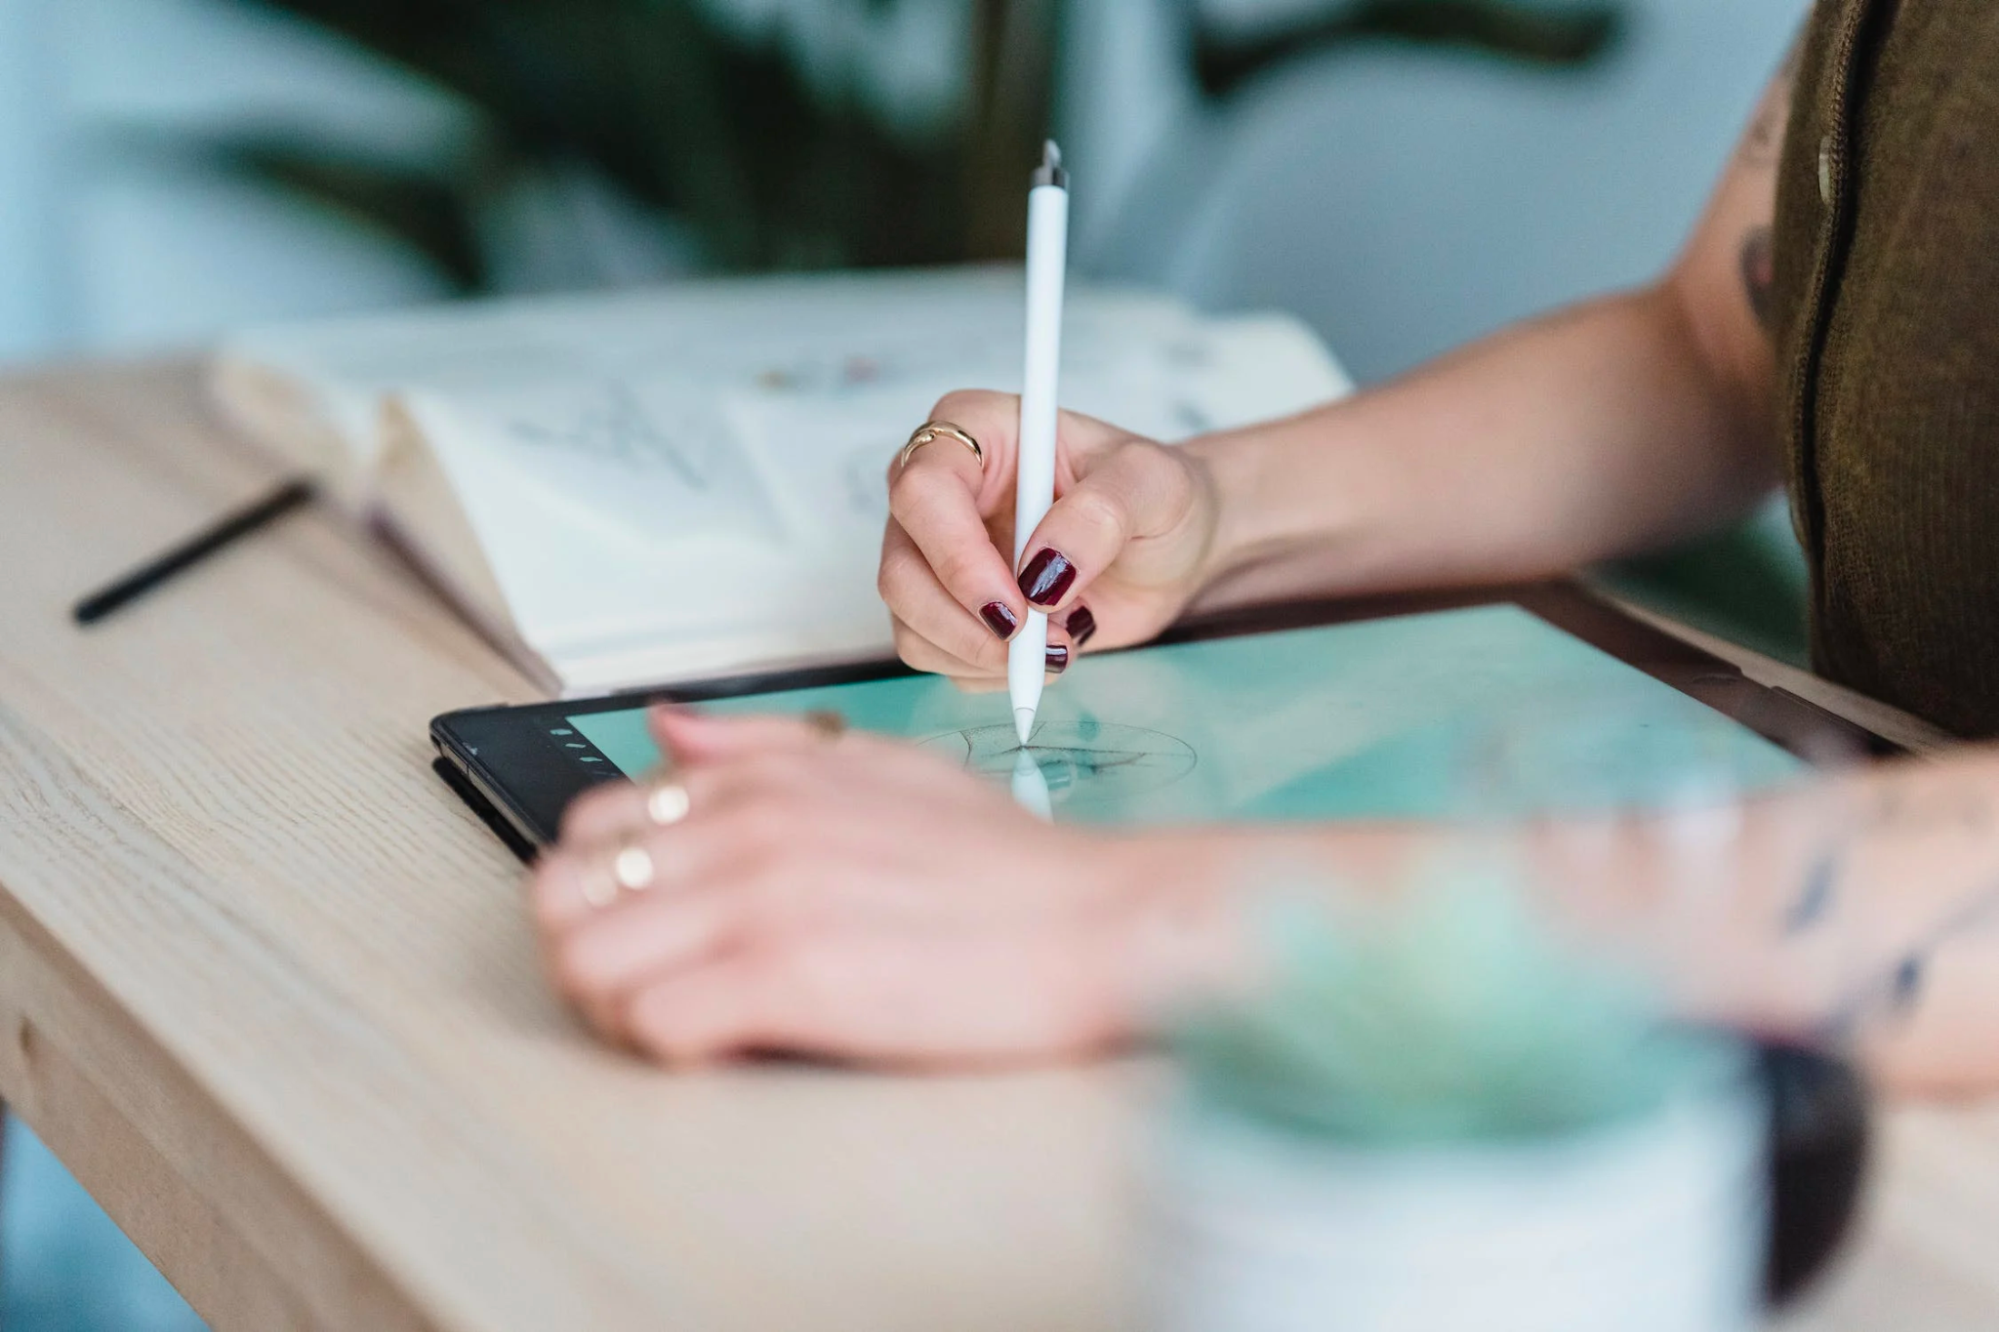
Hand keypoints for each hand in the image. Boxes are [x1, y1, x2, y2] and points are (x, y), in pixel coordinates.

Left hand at [529, 708, 1224, 1066]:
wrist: (1104, 922)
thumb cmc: (1007, 866)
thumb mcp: (884, 769)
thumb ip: (765, 748)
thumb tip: (667, 729)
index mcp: (761, 779)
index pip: (591, 825)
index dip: (603, 891)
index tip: (652, 931)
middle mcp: (748, 826)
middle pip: (563, 895)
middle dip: (588, 950)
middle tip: (650, 986)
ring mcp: (765, 899)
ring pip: (585, 962)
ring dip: (616, 1008)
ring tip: (688, 1023)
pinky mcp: (792, 979)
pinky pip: (653, 1025)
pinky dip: (673, 1049)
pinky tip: (731, 1045)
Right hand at [880, 389, 1221, 688]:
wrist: (1172, 549)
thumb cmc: (1158, 497)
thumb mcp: (1153, 485)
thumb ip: (1101, 514)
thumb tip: (1043, 571)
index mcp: (975, 430)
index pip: (922, 491)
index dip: (956, 557)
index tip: (1018, 604)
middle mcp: (941, 490)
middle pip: (900, 570)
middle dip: (968, 624)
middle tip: (1043, 643)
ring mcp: (936, 552)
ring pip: (910, 622)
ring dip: (983, 654)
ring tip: (1062, 640)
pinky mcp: (947, 605)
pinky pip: (935, 655)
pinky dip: (988, 672)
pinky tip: (1044, 651)